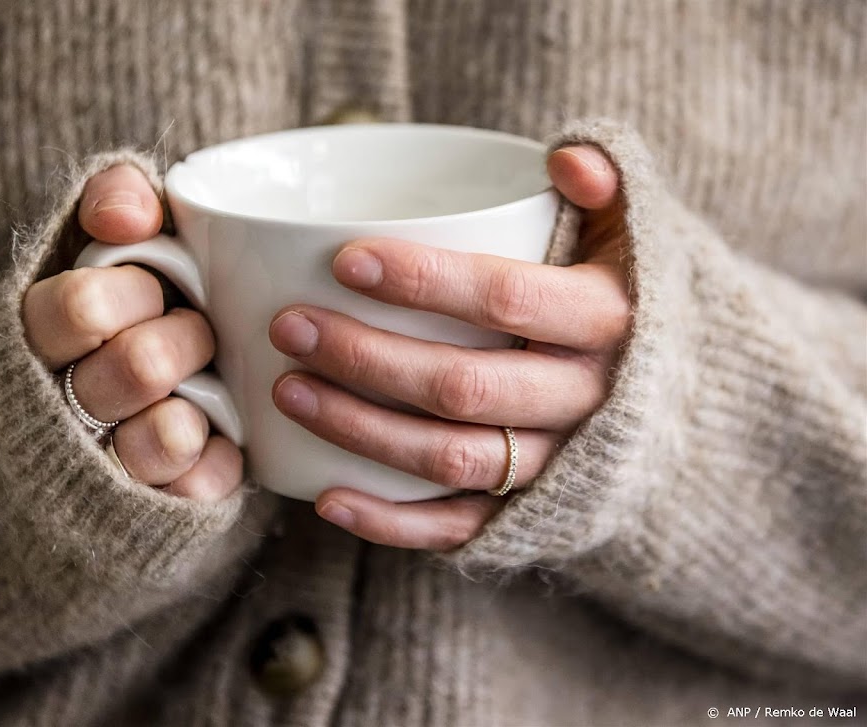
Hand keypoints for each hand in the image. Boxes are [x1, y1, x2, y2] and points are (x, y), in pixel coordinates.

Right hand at [22, 165, 242, 500]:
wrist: (101, 406)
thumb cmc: (118, 306)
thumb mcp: (104, 240)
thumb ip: (114, 201)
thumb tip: (132, 213)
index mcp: (40, 332)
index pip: (81, 306)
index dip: (133, 293)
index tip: (153, 288)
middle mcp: (63, 403)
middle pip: (138, 366)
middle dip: (185, 340)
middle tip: (198, 334)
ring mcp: (107, 463)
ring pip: (167, 435)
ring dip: (199, 402)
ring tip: (202, 386)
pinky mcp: (158, 507)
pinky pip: (204, 484)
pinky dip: (222, 455)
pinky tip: (216, 434)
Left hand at [269, 145, 627, 548]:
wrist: (693, 399)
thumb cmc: (633, 297)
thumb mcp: (639, 233)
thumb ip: (609, 182)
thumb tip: (562, 159)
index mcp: (607, 321)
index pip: (506, 300)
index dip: (424, 281)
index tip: (345, 261)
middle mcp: (586, 400)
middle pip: (463, 386)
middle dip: (366, 357)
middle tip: (292, 327)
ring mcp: (560, 464)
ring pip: (451, 458)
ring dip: (361, 430)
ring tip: (289, 391)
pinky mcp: (536, 511)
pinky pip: (462, 528)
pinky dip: (393, 523)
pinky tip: (327, 498)